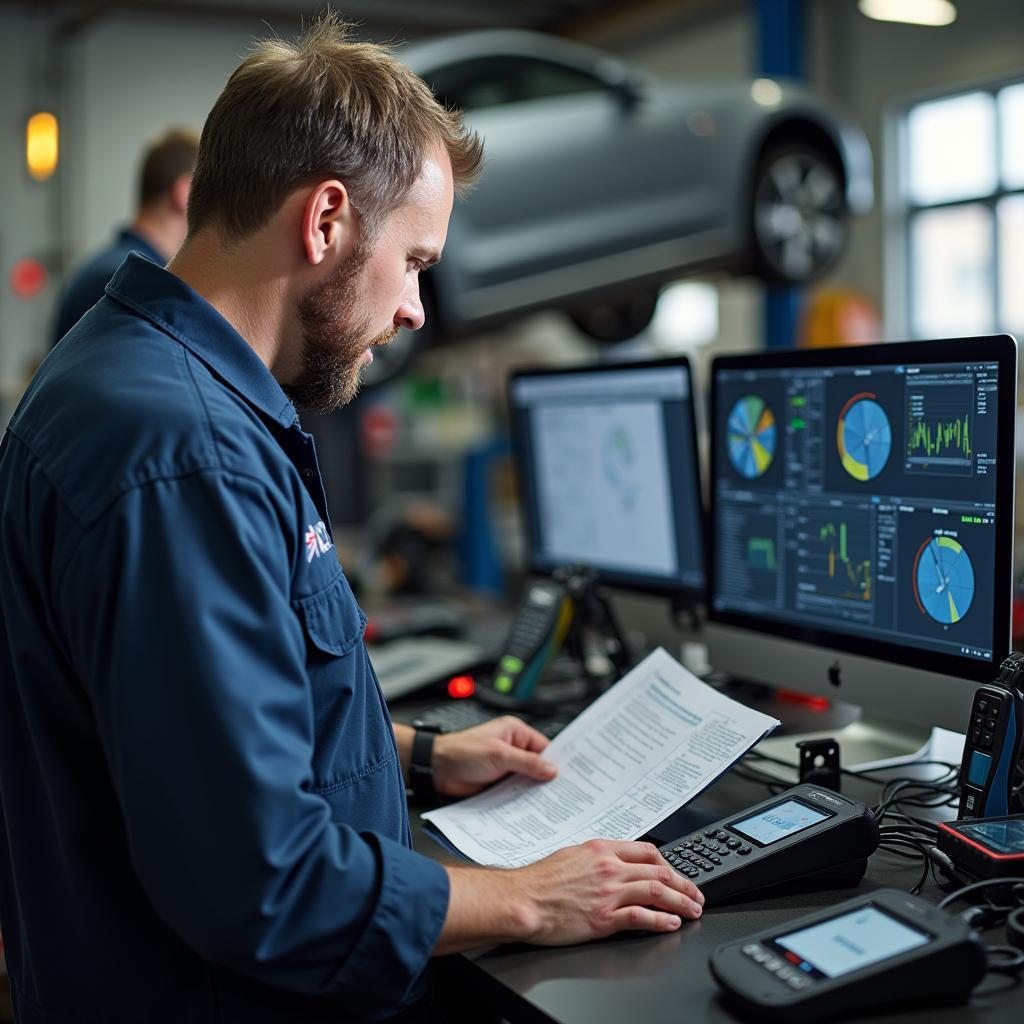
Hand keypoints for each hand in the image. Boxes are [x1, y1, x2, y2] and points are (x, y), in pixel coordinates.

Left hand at [431, 716, 556, 797]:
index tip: (572, 775)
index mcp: (515, 733)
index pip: (544, 747)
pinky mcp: (499, 783)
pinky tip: (532, 809)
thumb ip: (526, 762)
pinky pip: (516, 791)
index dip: (557, 760)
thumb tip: (551, 769)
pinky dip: (523, 799)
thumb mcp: (498, 755)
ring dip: (535, 791)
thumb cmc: (462, 752)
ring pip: (528, 780)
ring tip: (552, 804)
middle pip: (538, 765)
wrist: (437, 768)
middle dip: (547, 778)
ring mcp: (506, 767)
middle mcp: (513, 749)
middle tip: (565, 793)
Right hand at [436, 840, 703, 953]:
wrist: (522, 899)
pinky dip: (661, 921)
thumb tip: (613, 861)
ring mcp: (608, 893)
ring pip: (657, 893)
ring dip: (681, 903)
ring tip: (693, 910)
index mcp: (601, 850)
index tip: (677, 874)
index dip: (669, 864)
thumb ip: (596, 857)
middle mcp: (609, 868)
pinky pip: (641, 918)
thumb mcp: (571, 854)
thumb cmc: (539, 880)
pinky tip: (672, 924)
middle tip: (696, 895)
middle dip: (684, 885)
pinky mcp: (604, 919)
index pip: (647, 852)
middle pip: (659, 873)